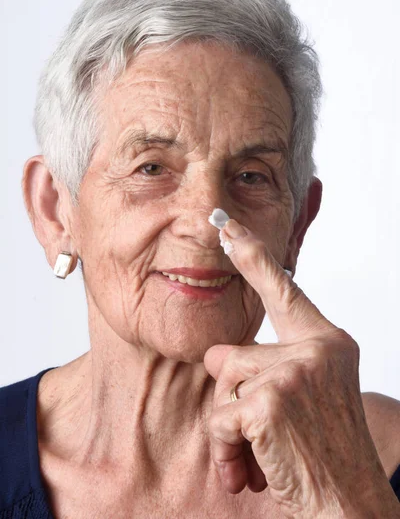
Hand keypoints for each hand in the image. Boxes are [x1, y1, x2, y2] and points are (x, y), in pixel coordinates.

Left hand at [204, 218, 398, 517]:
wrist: (351, 505)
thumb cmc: (327, 452)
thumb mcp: (307, 397)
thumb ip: (269, 366)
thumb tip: (216, 355)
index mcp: (328, 342)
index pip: (284, 290)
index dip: (253, 256)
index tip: (229, 227)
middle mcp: (316, 349)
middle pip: (235, 355)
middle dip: (235, 399)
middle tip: (265, 435)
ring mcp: (295, 372)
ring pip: (225, 386)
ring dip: (231, 429)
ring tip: (261, 455)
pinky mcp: (271, 402)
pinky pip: (220, 418)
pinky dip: (227, 451)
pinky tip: (254, 470)